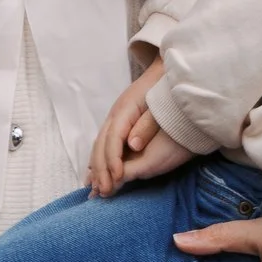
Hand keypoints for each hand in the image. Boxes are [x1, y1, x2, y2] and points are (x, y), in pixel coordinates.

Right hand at [88, 61, 188, 195]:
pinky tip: (97, 172)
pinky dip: (98, 159)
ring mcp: (114, 118)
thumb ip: (147, 126)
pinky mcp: (118, 121)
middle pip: (100, 145)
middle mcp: (114, 115)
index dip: (112, 161)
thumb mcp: (159, 105)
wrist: (165, 69)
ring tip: (96, 188)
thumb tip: (134, 146)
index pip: (113, 140)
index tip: (116, 179)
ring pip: (98, 145)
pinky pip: (103, 143)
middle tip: (103, 191)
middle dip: (100, 170)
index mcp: (123, 111)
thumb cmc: (164, 87)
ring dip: (95, 167)